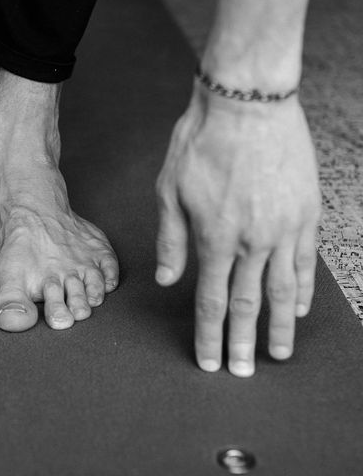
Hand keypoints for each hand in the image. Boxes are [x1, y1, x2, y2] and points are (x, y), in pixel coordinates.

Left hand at [155, 86, 320, 376]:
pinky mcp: (306, 212)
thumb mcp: (169, 190)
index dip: (210, 335)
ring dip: (279, 327)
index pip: (212, 301)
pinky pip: (306, 261)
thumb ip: (172, 240)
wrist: (247, 103)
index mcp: (214, 239)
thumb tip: (168, 281)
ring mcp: (284, 229)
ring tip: (278, 355)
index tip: (211, 362)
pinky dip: (302, 289)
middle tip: (243, 373)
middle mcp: (251, 242)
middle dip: (243, 343)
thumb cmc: (200, 143)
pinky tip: (299, 310)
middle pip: (248, 305)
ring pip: (282, 290)